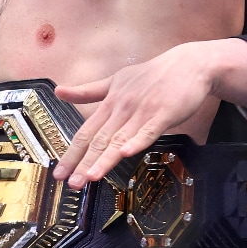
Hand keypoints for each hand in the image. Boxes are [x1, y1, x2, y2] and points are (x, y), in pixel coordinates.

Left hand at [51, 40, 228, 185]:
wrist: (188, 64)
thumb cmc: (151, 75)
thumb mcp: (115, 80)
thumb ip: (88, 91)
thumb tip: (58, 91)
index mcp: (110, 103)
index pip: (86, 132)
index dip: (71, 153)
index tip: (59, 171)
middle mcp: (122, 108)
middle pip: (99, 139)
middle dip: (83, 163)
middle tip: (71, 183)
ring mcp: (142, 111)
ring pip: (120, 139)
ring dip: (104, 159)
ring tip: (90, 176)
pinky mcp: (164, 113)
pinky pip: (149, 130)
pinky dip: (137, 141)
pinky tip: (126, 153)